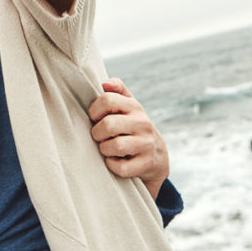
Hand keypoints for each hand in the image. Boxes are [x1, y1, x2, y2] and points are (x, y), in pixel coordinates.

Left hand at [88, 78, 169, 199]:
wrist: (157, 156)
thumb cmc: (133, 126)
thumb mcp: (128, 106)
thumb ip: (117, 90)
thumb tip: (104, 83)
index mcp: (134, 106)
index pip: (107, 99)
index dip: (94, 110)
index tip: (95, 118)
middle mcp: (143, 123)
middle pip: (108, 125)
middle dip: (97, 133)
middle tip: (99, 136)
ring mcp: (147, 144)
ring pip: (114, 146)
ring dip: (104, 149)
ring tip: (107, 148)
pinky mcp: (147, 164)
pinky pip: (121, 167)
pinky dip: (112, 165)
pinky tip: (115, 161)